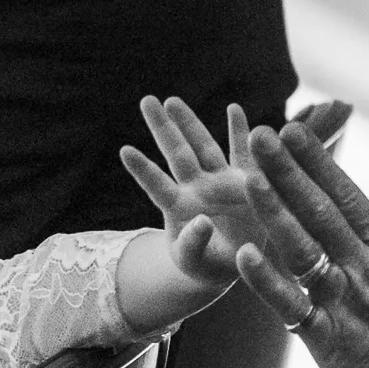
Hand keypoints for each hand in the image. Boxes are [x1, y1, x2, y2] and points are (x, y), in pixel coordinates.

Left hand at [120, 96, 259, 285]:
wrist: (236, 264)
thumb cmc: (207, 266)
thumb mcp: (196, 262)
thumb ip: (194, 244)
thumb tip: (202, 222)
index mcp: (179, 208)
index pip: (157, 186)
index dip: (143, 169)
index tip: (124, 150)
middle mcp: (196, 189)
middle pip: (177, 154)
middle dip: (162, 128)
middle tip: (146, 101)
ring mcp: (219, 182)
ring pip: (204, 147)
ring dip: (190, 123)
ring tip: (172, 101)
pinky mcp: (245, 182)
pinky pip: (242, 154)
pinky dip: (240, 132)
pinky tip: (234, 108)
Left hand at [235, 120, 368, 367]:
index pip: (344, 193)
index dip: (315, 160)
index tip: (291, 129)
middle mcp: (360, 267)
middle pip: (317, 211)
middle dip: (286, 172)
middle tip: (259, 135)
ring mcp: (343, 302)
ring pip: (301, 250)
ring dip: (274, 213)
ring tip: (249, 179)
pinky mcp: (328, 340)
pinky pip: (293, 308)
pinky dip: (268, 283)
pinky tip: (244, 256)